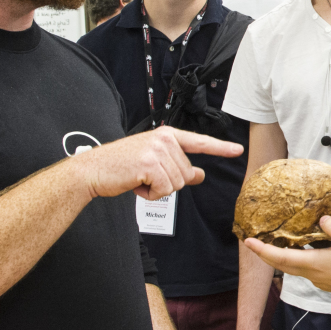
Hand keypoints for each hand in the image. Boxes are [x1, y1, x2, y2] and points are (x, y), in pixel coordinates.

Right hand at [73, 127, 242, 200]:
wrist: (93, 170)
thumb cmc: (121, 167)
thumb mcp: (153, 164)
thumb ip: (178, 167)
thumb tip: (200, 175)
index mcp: (167, 135)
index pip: (199, 142)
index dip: (220, 148)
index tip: (237, 150)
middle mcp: (165, 139)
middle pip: (186, 174)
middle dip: (167, 183)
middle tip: (144, 176)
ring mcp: (158, 150)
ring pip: (177, 184)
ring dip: (157, 189)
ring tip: (138, 178)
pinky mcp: (150, 163)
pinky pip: (164, 190)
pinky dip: (149, 194)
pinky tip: (135, 183)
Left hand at [244, 216, 330, 301]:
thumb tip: (320, 220)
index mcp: (314, 264)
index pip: (280, 259)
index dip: (262, 250)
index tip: (248, 242)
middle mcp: (312, 275)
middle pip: (282, 265)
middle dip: (265, 254)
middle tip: (253, 242)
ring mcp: (320, 280)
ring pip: (294, 267)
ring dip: (281, 257)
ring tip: (275, 243)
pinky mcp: (327, 282)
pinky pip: (306, 269)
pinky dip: (297, 259)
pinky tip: (303, 250)